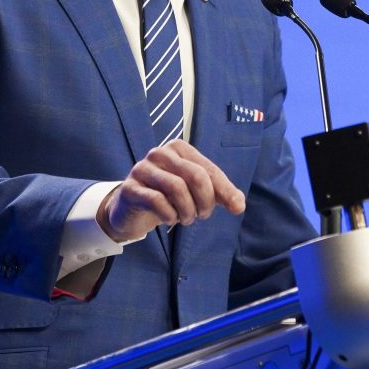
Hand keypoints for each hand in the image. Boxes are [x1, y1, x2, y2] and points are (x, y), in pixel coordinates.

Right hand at [97, 140, 245, 242]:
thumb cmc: (167, 197)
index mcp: (178, 148)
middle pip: (195, 176)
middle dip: (205, 201)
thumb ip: (219, 194)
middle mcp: (159, 153)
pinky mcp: (129, 188)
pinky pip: (157, 201)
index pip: (208, 169)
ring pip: (177, 188)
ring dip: (188, 211)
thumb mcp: (196, 193)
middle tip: (203, 216)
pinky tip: (170, 219)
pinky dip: (170, 215)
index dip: (224, 190)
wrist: (130, 210)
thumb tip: (239, 205)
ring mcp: (142, 169)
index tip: (236, 208)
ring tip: (186, 219)